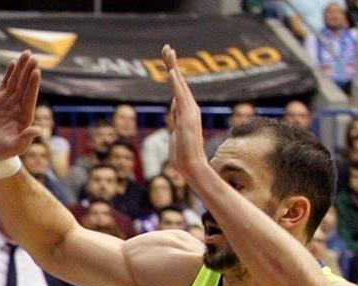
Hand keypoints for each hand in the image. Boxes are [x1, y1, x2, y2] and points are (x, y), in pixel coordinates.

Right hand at [0, 52, 43, 160]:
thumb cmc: (4, 151)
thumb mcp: (14, 147)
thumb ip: (25, 139)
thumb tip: (38, 130)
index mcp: (25, 116)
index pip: (29, 97)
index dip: (32, 85)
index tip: (36, 72)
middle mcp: (19, 106)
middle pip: (24, 85)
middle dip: (28, 71)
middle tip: (34, 57)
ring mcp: (9, 101)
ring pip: (16, 82)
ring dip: (21, 68)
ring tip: (26, 54)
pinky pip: (5, 84)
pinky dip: (9, 73)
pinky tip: (14, 63)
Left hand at [161, 45, 208, 178]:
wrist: (192, 166)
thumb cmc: (183, 153)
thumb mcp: (176, 130)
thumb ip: (176, 116)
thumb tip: (175, 104)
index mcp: (186, 111)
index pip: (178, 88)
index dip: (173, 73)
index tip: (168, 59)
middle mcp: (190, 108)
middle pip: (179, 82)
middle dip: (172, 63)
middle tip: (166, 47)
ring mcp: (190, 112)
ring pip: (180, 85)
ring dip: (173, 68)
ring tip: (168, 53)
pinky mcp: (188, 117)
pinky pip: (181, 97)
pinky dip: (176, 85)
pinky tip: (172, 73)